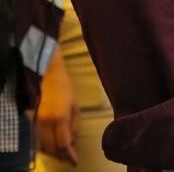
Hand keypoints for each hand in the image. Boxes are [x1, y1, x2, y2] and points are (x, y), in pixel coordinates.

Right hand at [36, 49, 78, 166]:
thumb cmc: (66, 90)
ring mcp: (35, 122)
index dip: (69, 155)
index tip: (75, 162)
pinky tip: (51, 146)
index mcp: (59, 118)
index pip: (63, 144)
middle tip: (69, 158)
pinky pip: (36, 140)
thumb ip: (74, 127)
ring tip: (62, 153)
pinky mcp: (30, 121)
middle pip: (51, 148)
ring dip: (52, 152)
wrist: (48, 78)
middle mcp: (45, 123)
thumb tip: (73, 144)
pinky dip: (43, 146)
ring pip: (41, 146)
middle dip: (60, 156)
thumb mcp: (76, 107)